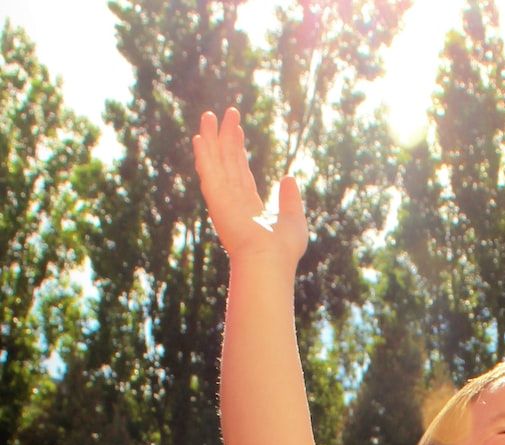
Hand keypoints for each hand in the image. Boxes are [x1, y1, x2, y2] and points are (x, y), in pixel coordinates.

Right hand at [192, 107, 306, 263]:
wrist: (270, 260)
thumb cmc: (283, 248)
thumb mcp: (293, 218)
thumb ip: (289, 198)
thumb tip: (288, 177)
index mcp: (248, 206)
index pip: (240, 171)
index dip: (237, 149)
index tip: (237, 129)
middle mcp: (233, 200)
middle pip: (226, 161)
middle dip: (224, 137)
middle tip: (224, 113)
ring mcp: (223, 198)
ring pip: (216, 161)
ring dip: (211, 138)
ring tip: (209, 115)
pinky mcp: (217, 198)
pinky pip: (209, 170)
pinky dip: (204, 154)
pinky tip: (200, 137)